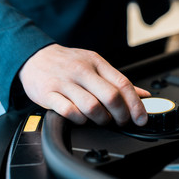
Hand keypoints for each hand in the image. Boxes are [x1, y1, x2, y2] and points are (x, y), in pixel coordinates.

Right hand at [19, 44, 150, 125]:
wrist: (34, 57)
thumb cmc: (67, 63)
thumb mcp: (94, 65)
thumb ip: (117, 80)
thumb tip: (143, 95)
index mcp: (96, 63)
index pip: (123, 84)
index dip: (136, 104)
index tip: (141, 118)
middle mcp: (82, 71)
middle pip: (111, 96)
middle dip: (121, 115)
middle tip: (122, 121)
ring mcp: (65, 82)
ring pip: (91, 106)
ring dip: (101, 119)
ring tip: (101, 120)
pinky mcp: (49, 93)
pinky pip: (69, 111)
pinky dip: (79, 120)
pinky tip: (81, 119)